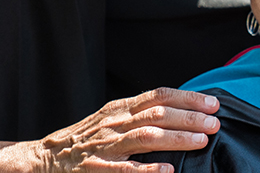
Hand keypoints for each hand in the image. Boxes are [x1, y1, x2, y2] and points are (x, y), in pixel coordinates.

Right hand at [34, 88, 219, 171]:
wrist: (45, 158)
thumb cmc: (85, 139)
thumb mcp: (111, 118)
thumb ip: (140, 113)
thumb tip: (181, 112)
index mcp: (120, 108)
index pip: (159, 95)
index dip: (188, 98)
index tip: (212, 103)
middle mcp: (115, 122)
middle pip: (157, 114)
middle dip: (189, 117)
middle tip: (214, 123)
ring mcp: (106, 146)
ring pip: (146, 136)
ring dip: (176, 138)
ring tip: (200, 141)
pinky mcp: (97, 169)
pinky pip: (126, 170)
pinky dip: (148, 170)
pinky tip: (168, 171)